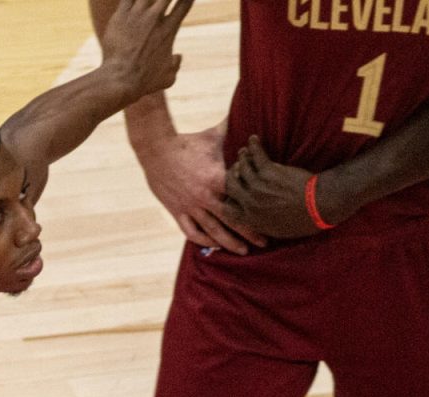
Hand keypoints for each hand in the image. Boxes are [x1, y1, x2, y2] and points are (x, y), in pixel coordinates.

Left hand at [101, 0, 194, 101]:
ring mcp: (137, 15)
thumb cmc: (144, 82)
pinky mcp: (120, 16)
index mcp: (169, 30)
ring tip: (146, 5)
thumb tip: (178, 57)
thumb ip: (176, 65)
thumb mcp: (167, 78)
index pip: (185, 3)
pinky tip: (130, 2)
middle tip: (162, 3)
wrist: (121, 79)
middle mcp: (155, 18)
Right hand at [136, 125, 267, 253]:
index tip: (272, 218)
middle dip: (250, 234)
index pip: (243, 200)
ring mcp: (190, 206)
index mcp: (217, 179)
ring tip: (243, 251)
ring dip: (229, 243)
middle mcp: (205, 197)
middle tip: (265, 243)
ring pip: (213, 231)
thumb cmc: (188, 142)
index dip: (258, 211)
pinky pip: (191, 231)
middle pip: (232, 221)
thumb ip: (236, 130)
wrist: (156, 149)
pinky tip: (213, 245)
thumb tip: (256, 113)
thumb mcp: (214, 136)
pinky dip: (203, 240)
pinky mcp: (177, 211)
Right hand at [222, 135, 319, 238]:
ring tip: (243, 151)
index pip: (227, 208)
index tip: (231, 191)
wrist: (319, 206)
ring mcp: (258, 186)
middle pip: (230, 185)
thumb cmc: (302, 221)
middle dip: (231, 175)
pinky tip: (254, 139)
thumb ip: (261, 225)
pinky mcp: (269, 171)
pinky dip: (254, 146)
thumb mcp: (277, 231)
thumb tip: (255, 222)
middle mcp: (249, 202)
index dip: (227, 198)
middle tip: (235, 168)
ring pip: (242, 167)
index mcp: (250, 219)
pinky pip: (257, 155)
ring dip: (242, 157)